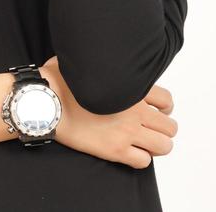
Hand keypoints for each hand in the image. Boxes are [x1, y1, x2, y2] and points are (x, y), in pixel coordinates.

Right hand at [40, 55, 176, 169]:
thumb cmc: (57, 81)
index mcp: (131, 88)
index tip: (154, 112)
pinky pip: (144, 162)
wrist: (44, 101)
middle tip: (148, 130)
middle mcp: (135, 111)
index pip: (166, 101)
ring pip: (164, 146)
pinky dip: (139, 159)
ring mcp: (127, 132)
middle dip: (161, 129)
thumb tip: (88, 53)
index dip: (163, 108)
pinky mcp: (115, 150)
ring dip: (155, 145)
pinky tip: (128, 153)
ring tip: (142, 144)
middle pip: (170, 127)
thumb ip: (95, 62)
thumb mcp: (79, 61)